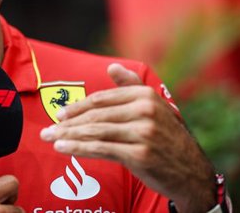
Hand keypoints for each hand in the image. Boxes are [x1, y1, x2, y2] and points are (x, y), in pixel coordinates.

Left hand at [40, 63, 215, 212]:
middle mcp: (145, 110)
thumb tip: (111, 67)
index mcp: (145, 95)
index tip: (59, 114)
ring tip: (50, 139)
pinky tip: (63, 149)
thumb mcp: (155, 107)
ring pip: (95, 131)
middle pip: (96, 115)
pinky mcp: (140, 155)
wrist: (193, 173)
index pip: (101, 99)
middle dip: (68, 123)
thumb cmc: (168, 139)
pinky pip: (101, 149)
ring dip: (68, 136)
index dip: (78, 107)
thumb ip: (131, 86)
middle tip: (47, 129)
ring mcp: (143, 133)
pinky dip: (78, 149)